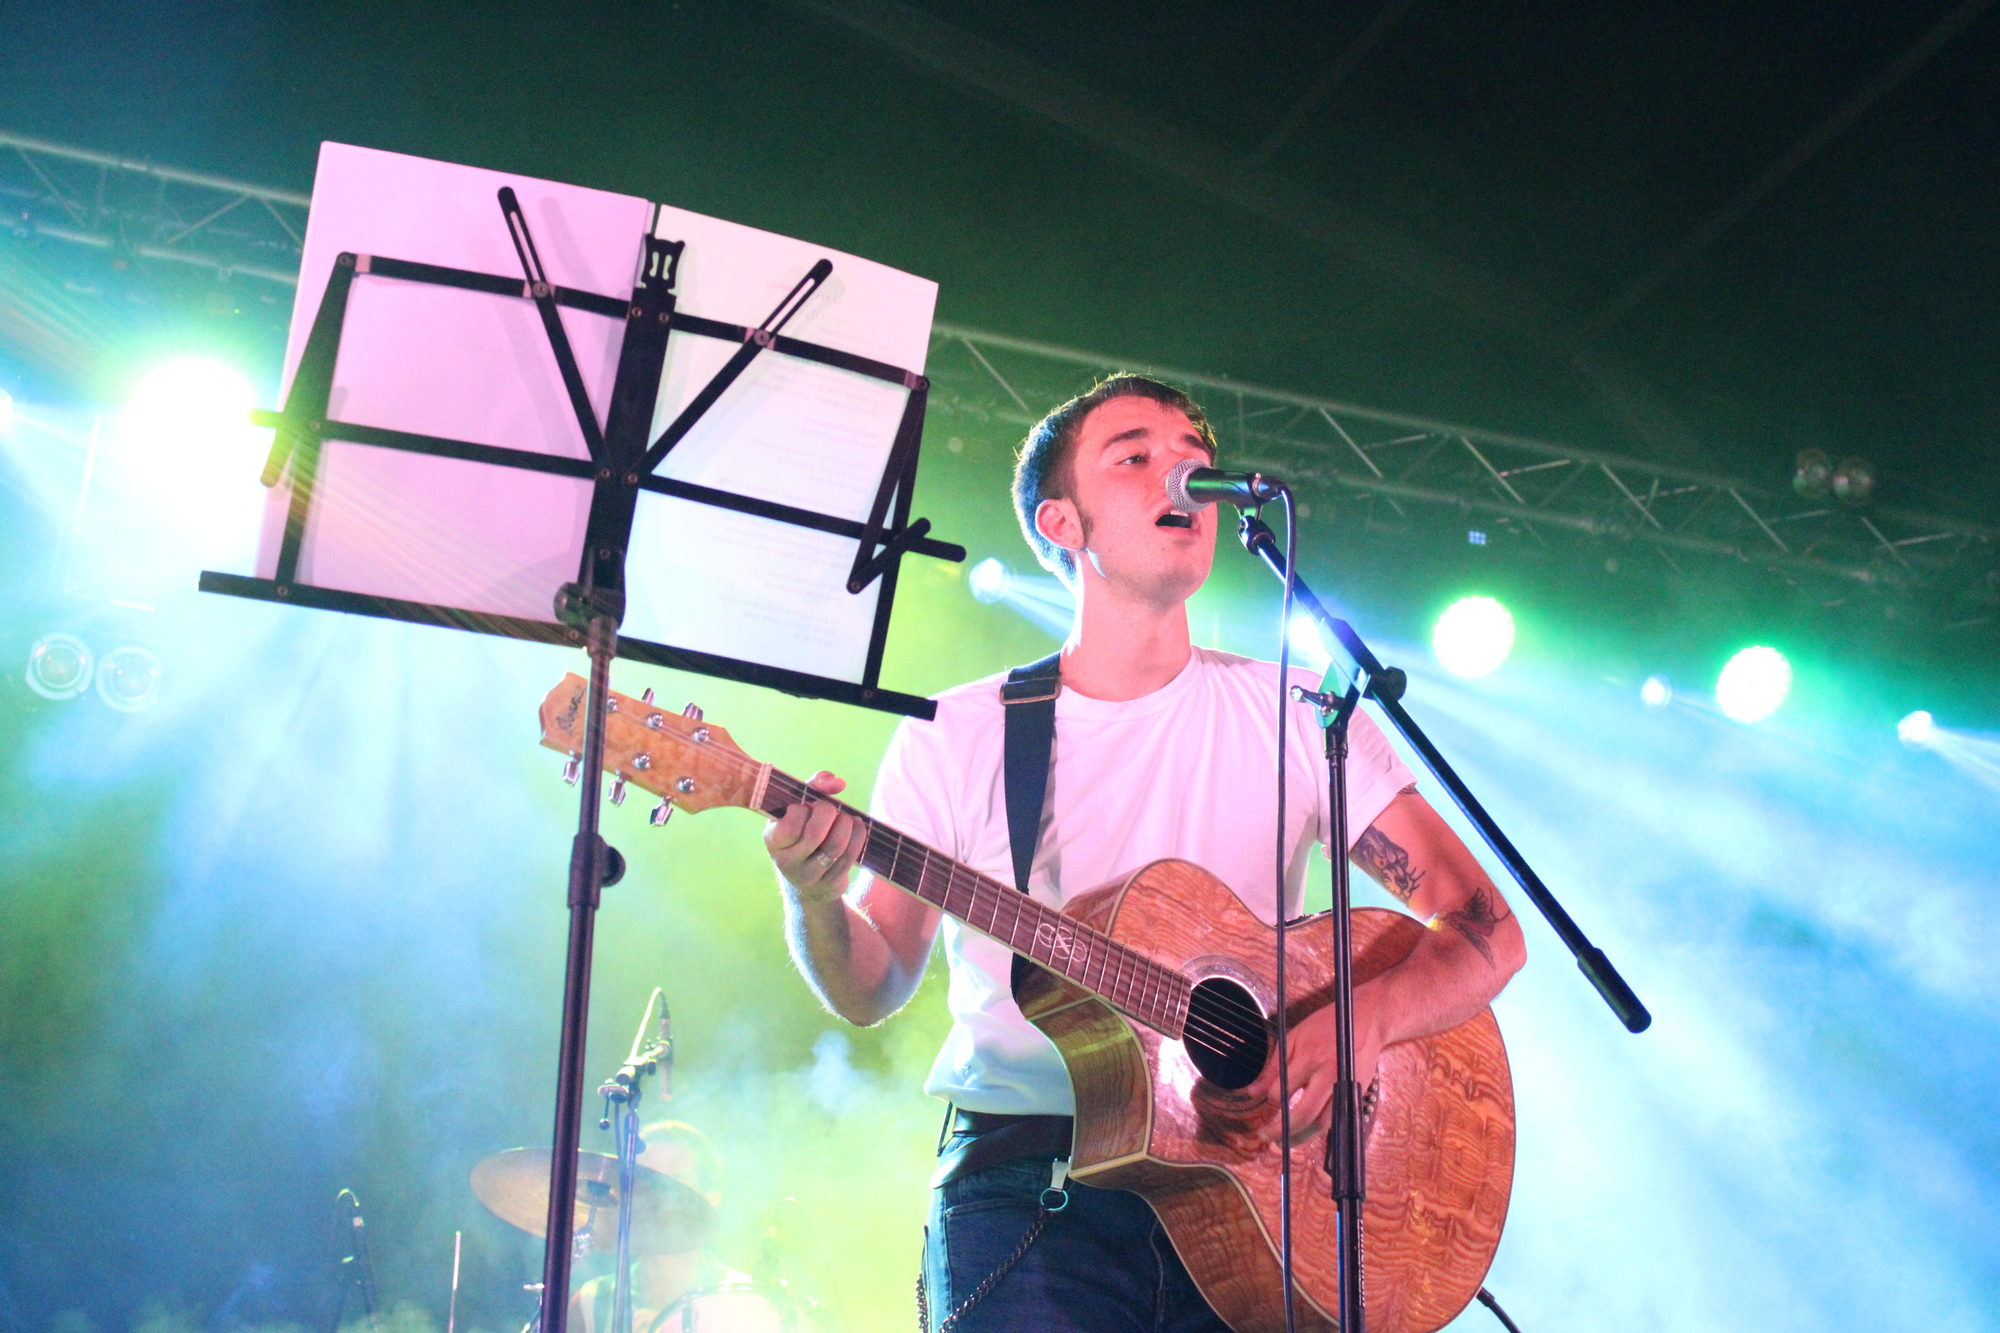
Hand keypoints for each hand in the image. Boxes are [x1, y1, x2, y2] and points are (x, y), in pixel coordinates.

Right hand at [764, 771, 867, 906]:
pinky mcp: (829, 883)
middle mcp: (786, 860)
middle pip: (815, 833)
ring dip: (847, 824)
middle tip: (830, 809)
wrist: (807, 881)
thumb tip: (838, 782)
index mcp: (773, 839)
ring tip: (846, 818)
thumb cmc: (802, 834)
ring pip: (835, 845)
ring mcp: (808, 875)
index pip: (793, 820)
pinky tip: (856, 827)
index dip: (806, 807)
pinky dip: (858, 836)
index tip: (808, 806)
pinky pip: (849, 856)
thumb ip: (813, 787)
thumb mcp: (798, 809)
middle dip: (830, 813)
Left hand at [1250, 985, 1385, 1147]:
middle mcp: (1328, 1076)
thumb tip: (1252, 1092)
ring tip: (1283, 1142)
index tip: (1267, 1099)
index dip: (1271, 1098)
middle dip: (1281, 1130)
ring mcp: (1345, 1088)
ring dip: (1300, 1137)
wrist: (1366, 1021)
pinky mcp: (1356, 1095)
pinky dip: (1318, 1129)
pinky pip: (1335, 1120)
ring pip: (1322, 1124)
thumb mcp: (1294, 1037)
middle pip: (1303, 1114)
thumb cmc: (1326, 1026)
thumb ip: (1273, 1065)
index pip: (1282, 1090)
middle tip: (1265, 1136)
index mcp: (1309, 1058)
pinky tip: (1306, 1132)